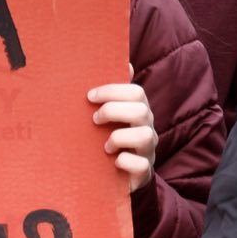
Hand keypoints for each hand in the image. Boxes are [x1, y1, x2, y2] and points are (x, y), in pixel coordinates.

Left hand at [88, 77, 155, 192]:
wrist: (118, 175)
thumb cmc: (110, 137)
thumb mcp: (110, 115)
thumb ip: (114, 92)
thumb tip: (125, 62)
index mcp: (138, 111)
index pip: (136, 92)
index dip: (112, 91)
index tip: (89, 96)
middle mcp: (146, 128)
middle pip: (141, 110)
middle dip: (113, 111)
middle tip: (94, 119)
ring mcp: (147, 150)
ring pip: (145, 135)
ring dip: (119, 137)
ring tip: (105, 145)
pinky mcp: (143, 171)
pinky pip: (141, 164)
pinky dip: (125, 161)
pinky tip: (114, 161)